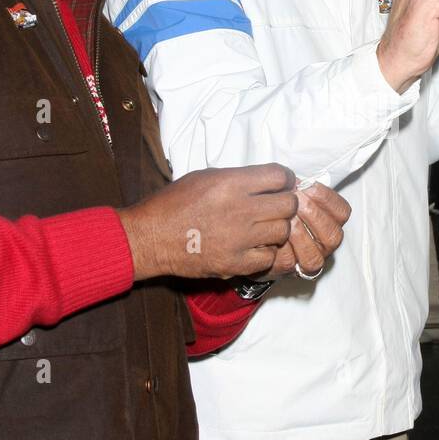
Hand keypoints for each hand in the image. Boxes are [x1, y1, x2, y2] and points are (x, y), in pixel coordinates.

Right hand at [118, 165, 297, 280]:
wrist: (150, 238)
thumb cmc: (174, 204)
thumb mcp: (205, 177)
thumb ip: (239, 178)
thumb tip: (269, 181)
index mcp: (231, 184)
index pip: (280, 176)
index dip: (285, 179)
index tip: (281, 184)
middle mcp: (239, 210)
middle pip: (288, 204)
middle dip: (285, 203)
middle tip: (274, 207)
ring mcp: (238, 239)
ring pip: (283, 231)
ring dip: (276, 229)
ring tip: (262, 228)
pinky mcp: (234, 263)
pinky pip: (269, 257)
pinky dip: (264, 253)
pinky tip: (252, 247)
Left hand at [264, 183, 350, 277]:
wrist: (252, 236)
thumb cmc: (276, 211)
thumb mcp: (290, 196)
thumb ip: (299, 190)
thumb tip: (296, 180)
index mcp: (329, 223)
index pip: (342, 212)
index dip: (328, 199)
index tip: (309, 187)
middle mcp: (323, 245)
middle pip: (333, 235)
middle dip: (314, 216)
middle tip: (296, 203)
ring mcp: (307, 261)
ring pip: (315, 256)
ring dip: (300, 233)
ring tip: (285, 218)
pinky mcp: (287, 270)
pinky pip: (290, 263)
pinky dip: (282, 248)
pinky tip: (273, 233)